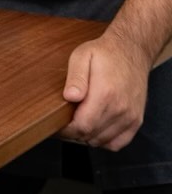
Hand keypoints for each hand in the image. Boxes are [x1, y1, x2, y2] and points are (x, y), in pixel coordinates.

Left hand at [58, 33, 148, 150]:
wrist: (132, 50)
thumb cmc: (105, 53)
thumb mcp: (82, 56)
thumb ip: (76, 77)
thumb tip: (70, 97)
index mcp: (105, 94)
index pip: (81, 126)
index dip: (65, 130)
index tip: (56, 125)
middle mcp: (120, 109)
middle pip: (90, 136)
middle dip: (73, 133)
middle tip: (63, 123)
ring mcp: (130, 116)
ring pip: (102, 141)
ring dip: (87, 137)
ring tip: (78, 123)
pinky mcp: (136, 120)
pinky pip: (117, 143)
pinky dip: (104, 140)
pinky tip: (95, 128)